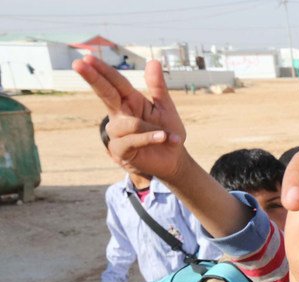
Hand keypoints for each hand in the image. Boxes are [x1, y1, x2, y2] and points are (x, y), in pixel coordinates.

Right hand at [72, 57, 190, 181]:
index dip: (102, 71)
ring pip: (126, 123)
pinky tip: (163, 138)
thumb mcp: (165, 107)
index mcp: (129, 101)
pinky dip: (148, 138)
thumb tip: (153, 61)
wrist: (174, 159)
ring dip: (149, 128)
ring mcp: (117, 133)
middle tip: (78, 63)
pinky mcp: (119, 150)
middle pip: (105, 93)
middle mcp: (119, 114)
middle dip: (93, 78)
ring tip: (166, 134)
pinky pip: (131, 140)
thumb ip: (158, 86)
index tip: (87, 57)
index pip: (114, 83)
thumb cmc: (167, 132)